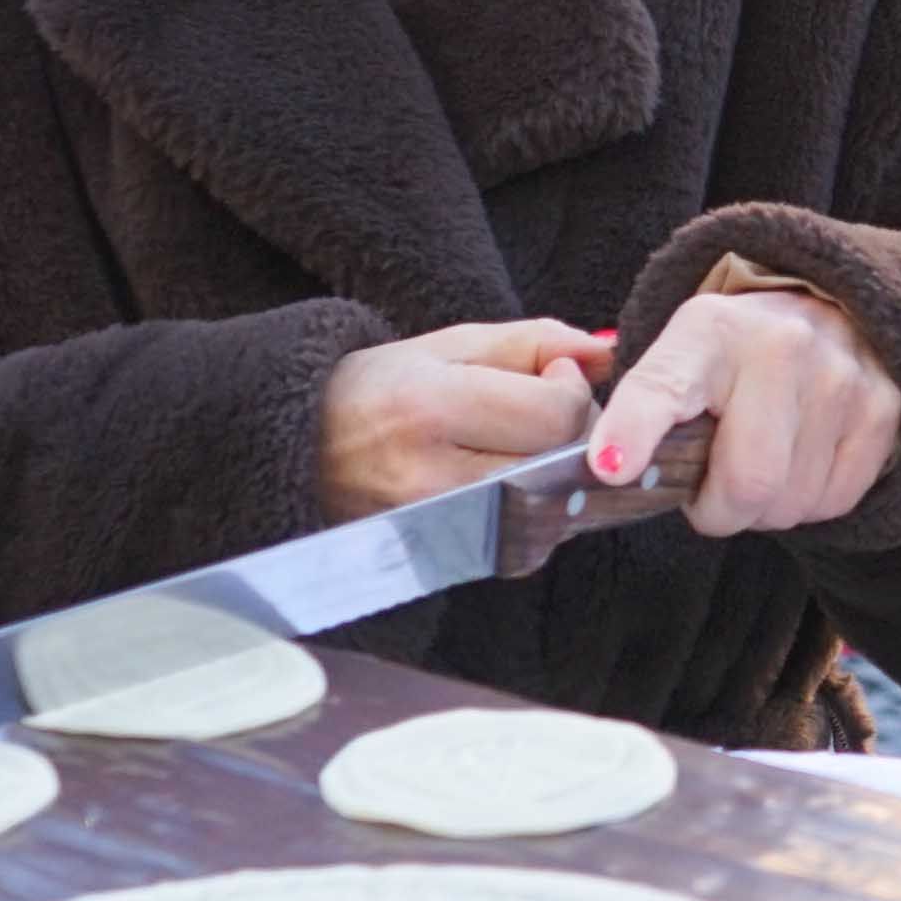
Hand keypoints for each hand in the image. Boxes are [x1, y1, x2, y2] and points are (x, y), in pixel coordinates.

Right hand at [313, 316, 611, 520]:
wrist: (293, 453)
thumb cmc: (371, 390)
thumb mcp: (446, 347)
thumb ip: (534, 342)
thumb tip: (608, 349)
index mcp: (428, 408)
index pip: (553, 414)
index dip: (573, 390)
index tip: (552, 375)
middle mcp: (431, 477)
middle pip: (558, 464)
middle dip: (574, 433)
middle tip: (546, 409)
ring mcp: (435, 527)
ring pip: (549, 507)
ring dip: (559, 475)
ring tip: (522, 445)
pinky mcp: (441, 558)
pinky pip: (523, 542)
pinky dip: (535, 512)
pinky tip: (510, 482)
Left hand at [586, 279, 900, 539]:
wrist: (828, 307)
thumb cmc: (734, 358)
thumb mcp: (680, 359)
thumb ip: (645, 411)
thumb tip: (613, 475)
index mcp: (708, 331)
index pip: (664, 387)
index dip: (636, 430)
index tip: (612, 467)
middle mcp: (781, 346)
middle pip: (747, 483)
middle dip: (719, 511)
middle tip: (712, 492)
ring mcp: (841, 377)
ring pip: (791, 503)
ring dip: (766, 507)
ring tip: (762, 461)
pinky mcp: (884, 407)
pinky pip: (834, 501)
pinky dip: (808, 501)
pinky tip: (801, 460)